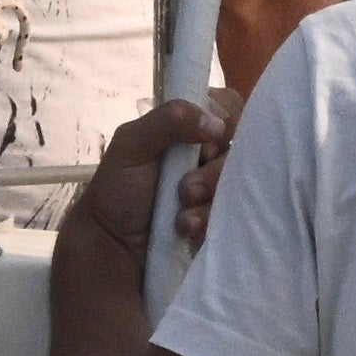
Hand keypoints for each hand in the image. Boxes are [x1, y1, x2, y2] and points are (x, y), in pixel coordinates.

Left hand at [75, 93, 230, 272]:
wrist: (113, 248)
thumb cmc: (118, 190)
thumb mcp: (131, 144)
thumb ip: (168, 121)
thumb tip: (216, 125)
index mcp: (189, 128)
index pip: (229, 107)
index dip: (226, 121)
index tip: (210, 141)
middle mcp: (210, 153)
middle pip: (243, 147)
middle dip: (214, 171)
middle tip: (186, 190)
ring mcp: (219, 187)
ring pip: (242, 183)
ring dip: (211, 199)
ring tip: (181, 217)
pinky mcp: (223, 217)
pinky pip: (238, 214)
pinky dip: (211, 221)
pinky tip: (188, 230)